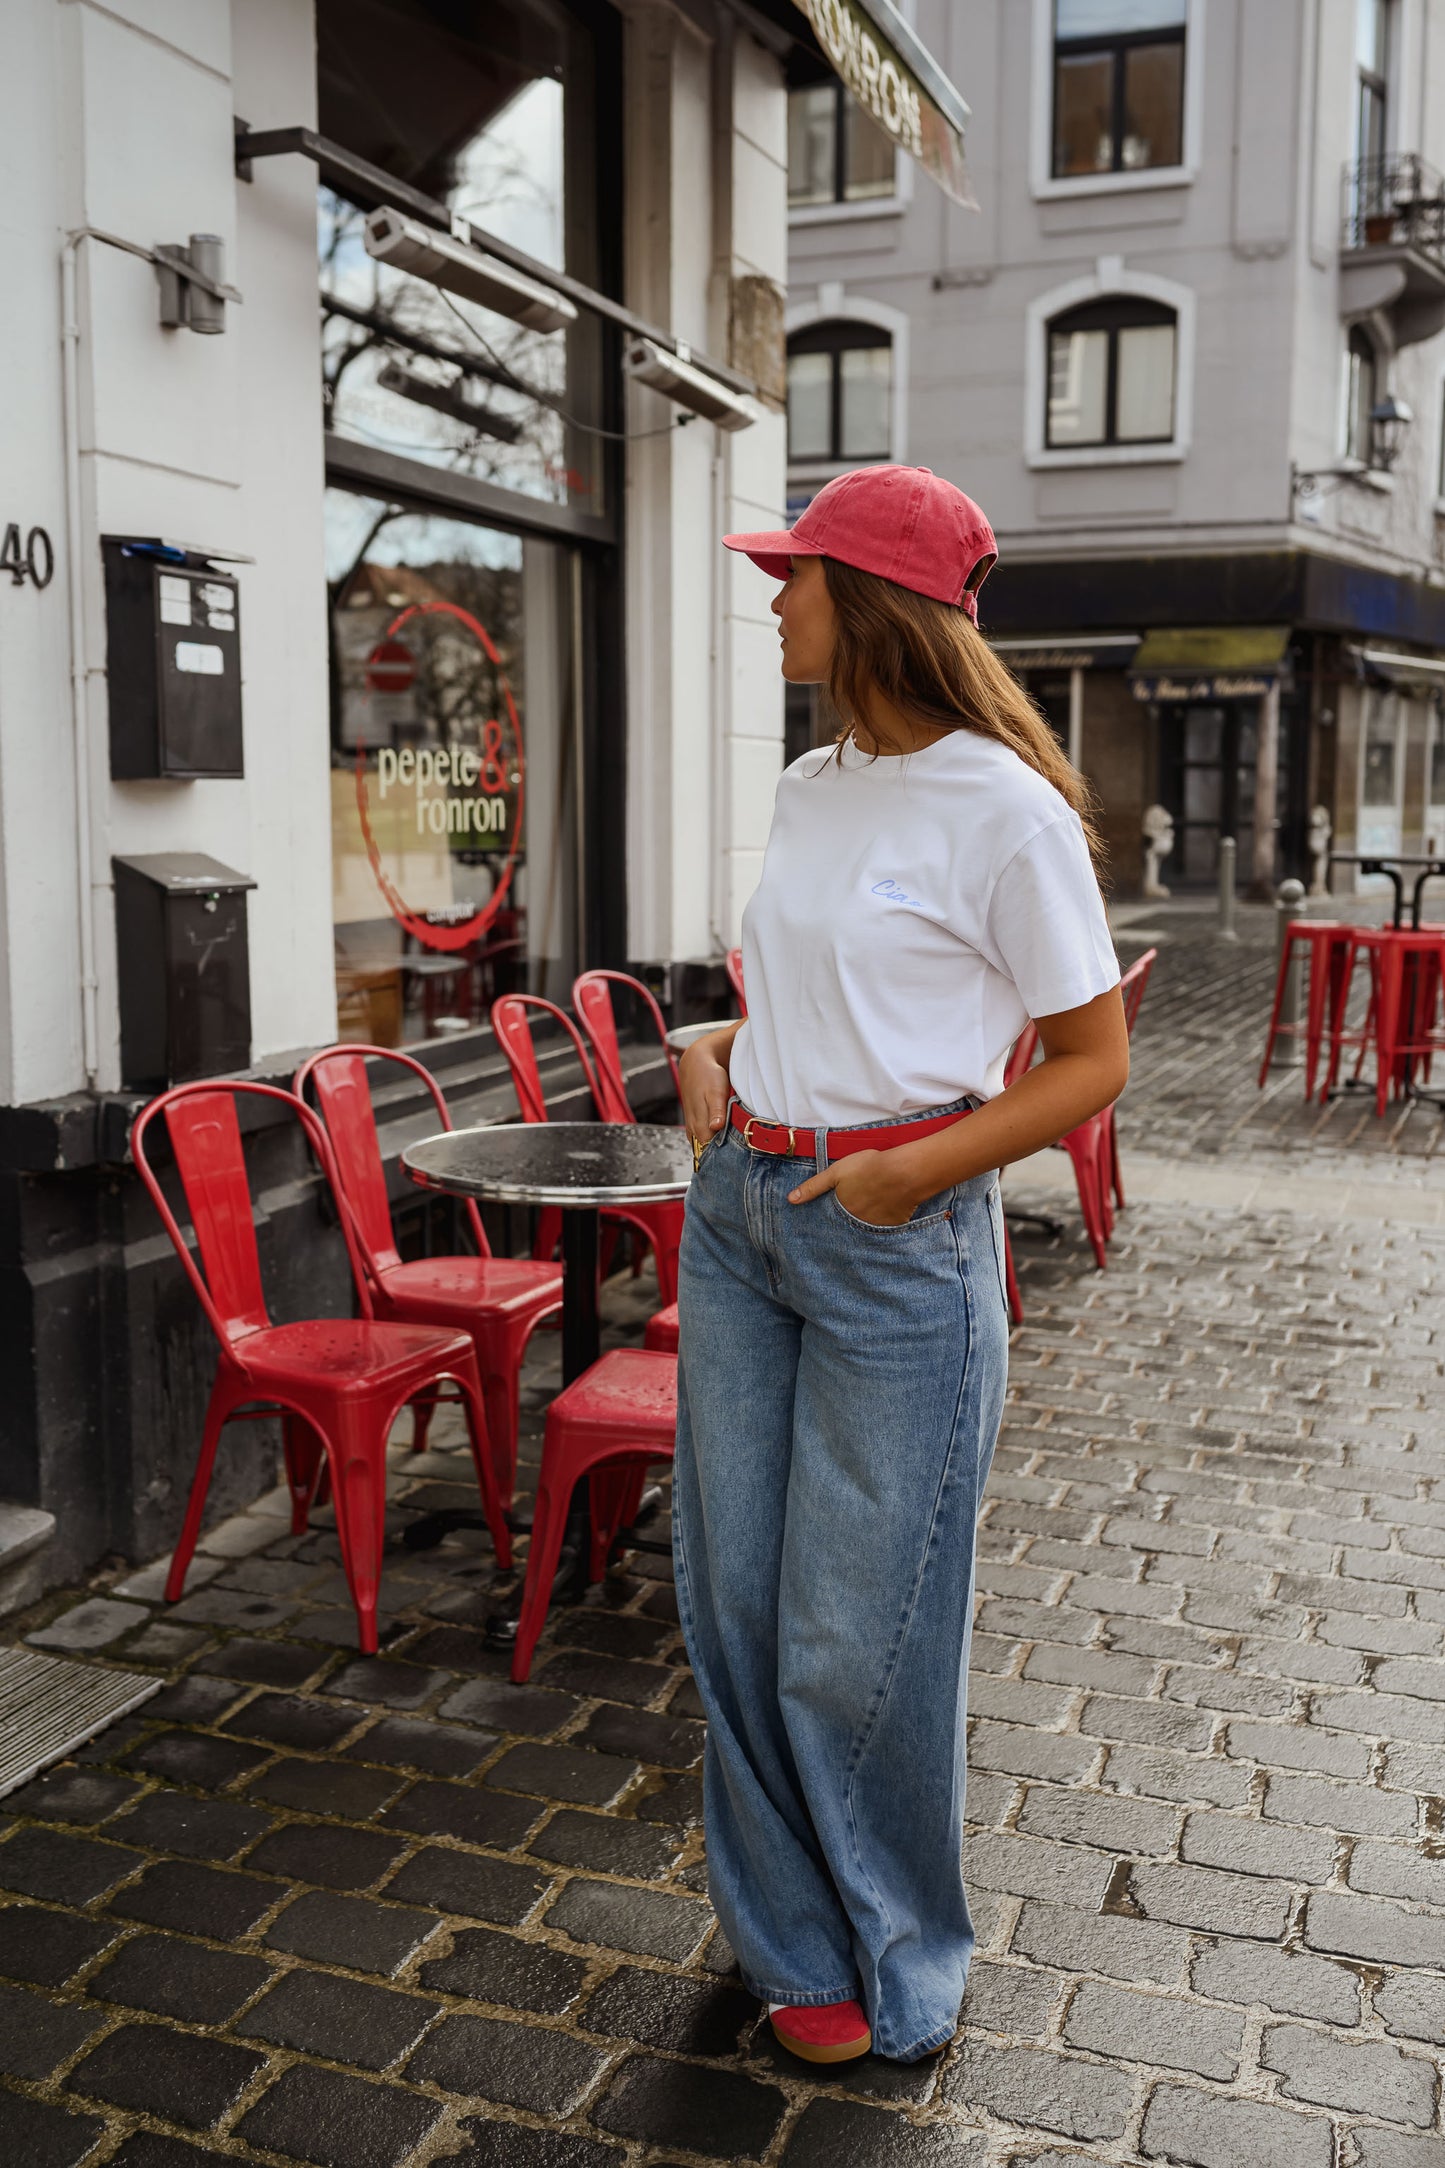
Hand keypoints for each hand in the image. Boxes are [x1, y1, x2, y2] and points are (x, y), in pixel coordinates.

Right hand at [679, 1032, 732, 1157]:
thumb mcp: (716, 1091)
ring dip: (719, 1147)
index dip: (726, 1155)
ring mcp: (693, 1128)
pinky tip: (725, 1137)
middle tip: (742, 1153)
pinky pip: (704, 1138)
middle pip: (709, 1151)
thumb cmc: (708, 1076)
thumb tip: (715, 1127)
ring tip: (736, 1147)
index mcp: (700, 1125)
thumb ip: (716, 1111)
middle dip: (724, 1154)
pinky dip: (714, 1140)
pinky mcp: (694, 1124)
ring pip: (706, 1146)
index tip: (741, 1154)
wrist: (696, 1064)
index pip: (712, 1151)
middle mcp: (694, 1130)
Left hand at [787, 1148, 919, 1226]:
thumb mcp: (836, 1173)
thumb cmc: (869, 1168)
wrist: (904, 1172)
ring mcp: (877, 1228)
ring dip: (865, 1224)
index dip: (828, 1223)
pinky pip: (886, 1230)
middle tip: (849, 1219)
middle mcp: (858, 1225)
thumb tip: (791, 1199)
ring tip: (867, 1212)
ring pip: (866, 1230)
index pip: (830, 1224)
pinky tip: (885, 1211)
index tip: (826, 1224)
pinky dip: (883, 1223)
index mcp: (842, 1212)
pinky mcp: (895, 1226)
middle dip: (846, 1226)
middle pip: (848, 1229)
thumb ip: (813, 1187)